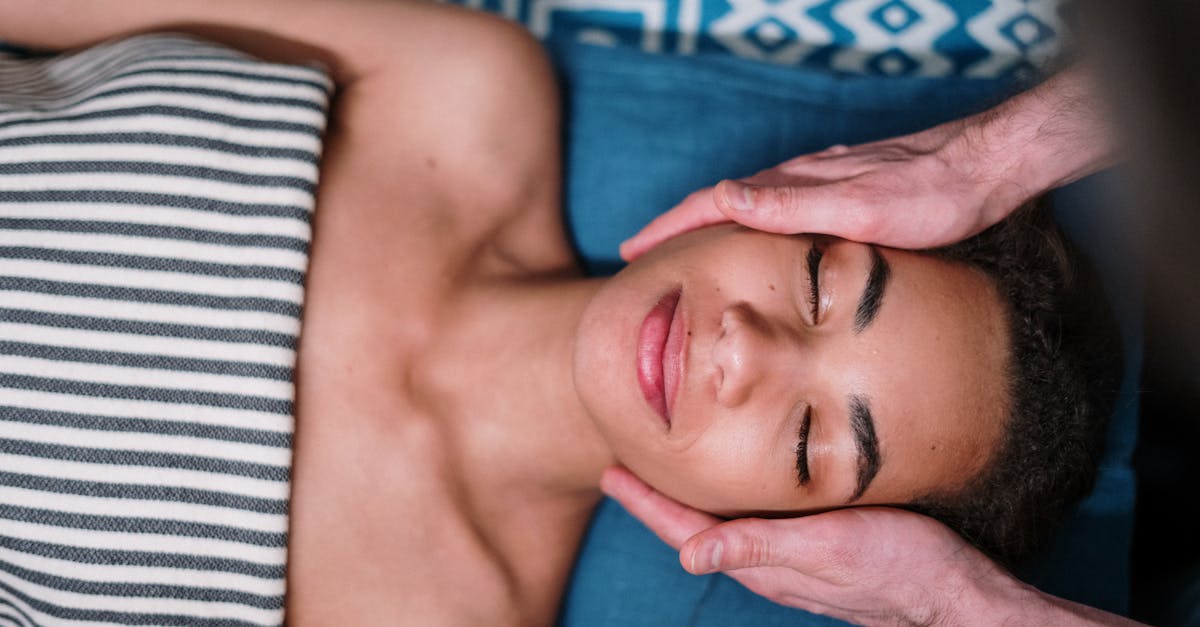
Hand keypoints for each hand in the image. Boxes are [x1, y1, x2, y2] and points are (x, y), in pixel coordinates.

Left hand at [600, 467, 1044, 626]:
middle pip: (696, 528)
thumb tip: (688, 556)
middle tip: (625, 466)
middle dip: (658, 500)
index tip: (610, 473)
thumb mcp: (827, 547)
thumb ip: (758, 546)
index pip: (685, 530)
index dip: (645, 503)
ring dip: (690, 501)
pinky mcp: (817, 550)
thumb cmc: (897, 565)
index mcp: (761, 561)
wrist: (954, 594)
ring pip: (725, 526)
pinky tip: (738, 487)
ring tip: (666, 473)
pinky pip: (755, 525)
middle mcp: (768, 563)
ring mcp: (791, 560)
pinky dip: (731, 502)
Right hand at [619, 68, 1112, 259]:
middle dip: (675, 228)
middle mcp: (798, 181)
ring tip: (683, 250)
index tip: (630, 251)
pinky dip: (746, 224)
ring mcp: (818, 183)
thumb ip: (789, 204)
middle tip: (641, 255)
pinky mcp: (839, 191)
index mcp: (791, 186)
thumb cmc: (928, 195)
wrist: (984, 167)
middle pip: (718, 203)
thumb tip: (720, 199)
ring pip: (746, 205)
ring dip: (707, 225)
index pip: (710, 204)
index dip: (666, 228)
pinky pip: (775, 207)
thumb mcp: (857, 208)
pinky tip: (755, 237)